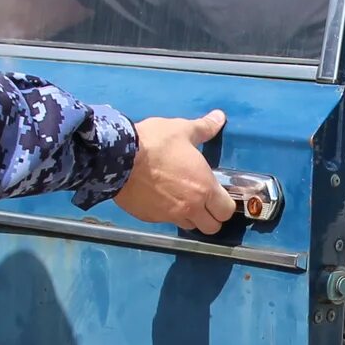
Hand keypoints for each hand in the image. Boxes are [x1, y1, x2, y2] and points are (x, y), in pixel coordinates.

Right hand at [115, 111, 235, 231]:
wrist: (118, 158)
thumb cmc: (155, 143)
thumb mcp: (182, 130)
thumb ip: (205, 127)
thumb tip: (220, 117)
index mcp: (204, 187)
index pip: (226, 211)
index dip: (225, 204)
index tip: (219, 196)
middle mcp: (190, 207)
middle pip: (212, 227)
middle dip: (211, 217)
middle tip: (204, 201)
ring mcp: (169, 215)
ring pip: (189, 226)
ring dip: (190, 217)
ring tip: (182, 199)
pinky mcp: (150, 218)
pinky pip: (165, 221)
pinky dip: (166, 213)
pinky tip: (159, 197)